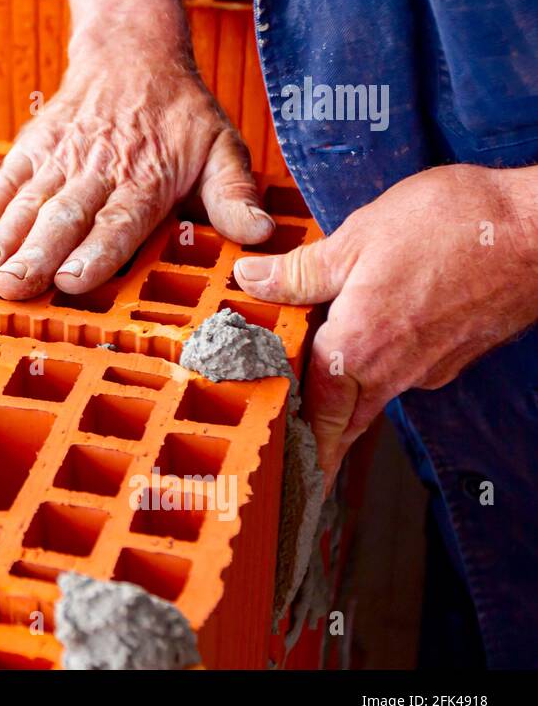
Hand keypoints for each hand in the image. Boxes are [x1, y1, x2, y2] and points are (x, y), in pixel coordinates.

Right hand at [0, 0, 275, 298]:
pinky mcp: (32, 148)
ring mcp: (60, 158)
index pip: (118, 219)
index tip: (70, 279)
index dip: (94, 250)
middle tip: (12, 286)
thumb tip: (261, 234)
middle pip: (63, 215)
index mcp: (146, 176)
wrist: (131, 51)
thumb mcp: (222, 147)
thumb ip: (235, 195)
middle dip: (35, 253)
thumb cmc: (180, 113)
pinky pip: (4, 182)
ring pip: (28, 202)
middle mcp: (99, 168)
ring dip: (1, 239)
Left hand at [232, 164, 537, 491]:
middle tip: (295, 458)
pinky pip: (405, 370)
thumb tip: (250, 280)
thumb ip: (300, 271)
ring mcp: (431, 365)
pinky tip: (367, 342)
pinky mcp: (456, 351)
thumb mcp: (356, 239)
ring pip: (375, 393)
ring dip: (345, 397)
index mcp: (359, 348)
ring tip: (312, 391)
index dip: (299, 448)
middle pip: (346, 420)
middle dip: (320, 441)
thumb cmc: (456, 228)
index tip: (289, 477)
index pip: (317, 416)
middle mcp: (396, 369)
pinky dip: (380, 367)